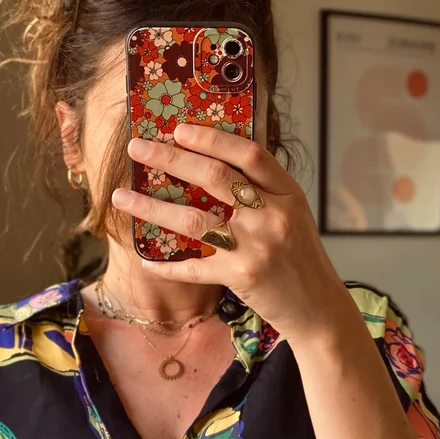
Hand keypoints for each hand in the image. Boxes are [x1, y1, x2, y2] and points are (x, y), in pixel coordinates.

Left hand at [112, 125, 355, 343]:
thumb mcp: (293, 216)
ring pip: (193, 219)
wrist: (318, 309)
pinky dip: (168, 265)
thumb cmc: (300, 260)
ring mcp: (256, 246)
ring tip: (122, 197)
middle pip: (214, 177)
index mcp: (287, 194)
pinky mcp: (242, 276)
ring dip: (151, 207)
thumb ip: (263, 193)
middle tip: (138, 148)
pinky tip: (146, 261)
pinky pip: (194, 267)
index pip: (248, 154)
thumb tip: (212, 167)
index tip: (178, 129)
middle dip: (170, 158)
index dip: (211, 138)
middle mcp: (272, 215)